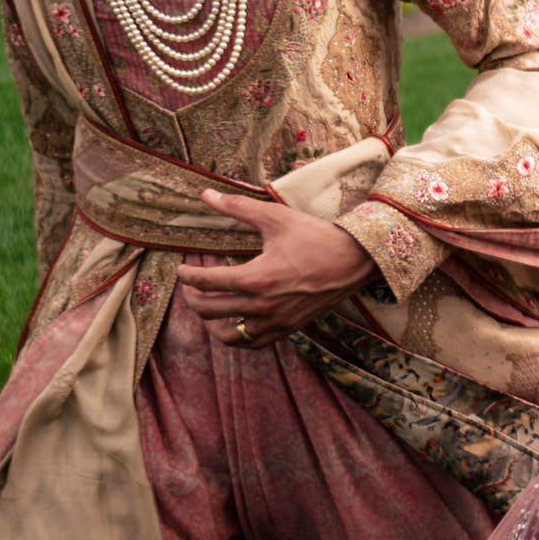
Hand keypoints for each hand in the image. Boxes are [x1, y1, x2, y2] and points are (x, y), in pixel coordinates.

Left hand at [176, 189, 380, 348]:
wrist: (355, 261)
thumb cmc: (316, 236)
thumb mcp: (275, 218)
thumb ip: (237, 208)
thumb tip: (206, 196)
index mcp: (256, 278)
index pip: (206, 282)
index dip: (188, 275)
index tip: (183, 268)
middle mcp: (262, 306)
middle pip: (209, 311)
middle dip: (192, 297)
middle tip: (190, 284)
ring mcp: (275, 321)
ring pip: (227, 335)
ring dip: (210, 323)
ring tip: (207, 307)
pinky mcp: (288, 329)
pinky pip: (252, 343)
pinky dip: (236, 336)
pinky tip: (234, 321)